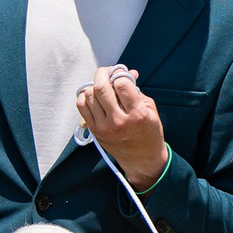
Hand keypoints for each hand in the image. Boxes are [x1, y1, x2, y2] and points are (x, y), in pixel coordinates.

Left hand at [76, 65, 167, 191]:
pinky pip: (82, 107)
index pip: (121, 84)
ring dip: (94, 85)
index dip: (120, 74)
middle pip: (100, 88)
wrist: (142, 159)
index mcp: (136, 114)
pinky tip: (93, 96)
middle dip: (102, 73)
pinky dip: (84, 96)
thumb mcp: (150, 109)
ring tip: (102, 86)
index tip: (121, 73)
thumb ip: (136, 90)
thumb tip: (126, 72)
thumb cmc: (149, 133)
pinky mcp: (95, 131)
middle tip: (106, 72)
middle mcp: (118, 121)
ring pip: (89, 95)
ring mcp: (104, 127)